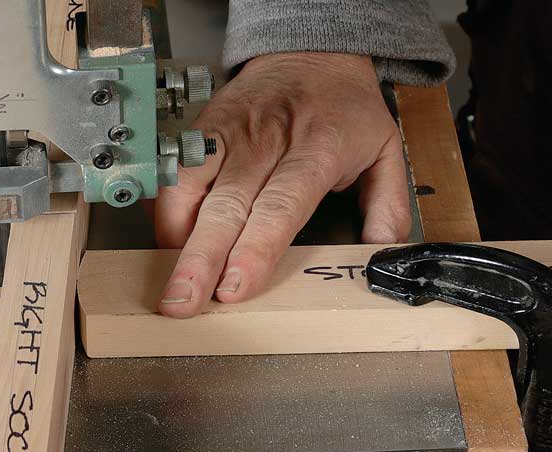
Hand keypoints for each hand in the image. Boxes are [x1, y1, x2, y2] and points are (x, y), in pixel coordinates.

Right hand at [153, 52, 411, 317]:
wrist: (313, 52)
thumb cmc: (346, 109)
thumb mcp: (386, 151)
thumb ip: (389, 208)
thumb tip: (381, 256)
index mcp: (318, 150)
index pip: (281, 204)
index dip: (255, 248)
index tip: (236, 286)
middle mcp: (268, 142)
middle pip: (227, 206)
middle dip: (202, 258)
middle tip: (184, 300)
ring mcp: (229, 134)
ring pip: (190, 187)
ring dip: (174, 236)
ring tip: (169, 280)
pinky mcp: (202, 130)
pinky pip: (173, 171)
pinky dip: (163, 206)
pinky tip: (164, 240)